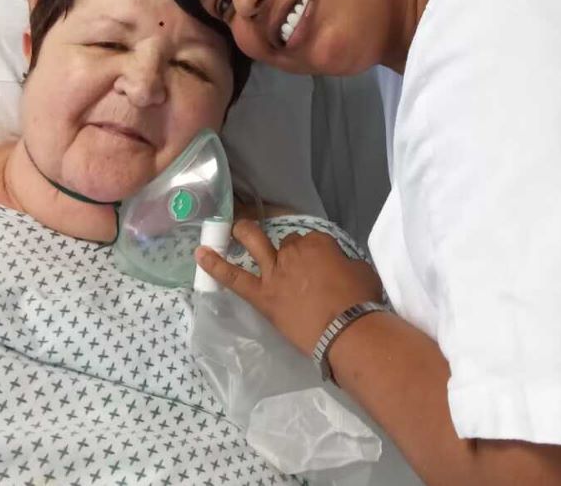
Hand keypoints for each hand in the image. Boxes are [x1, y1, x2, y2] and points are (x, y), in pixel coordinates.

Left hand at [195, 219, 383, 355]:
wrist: (346, 330)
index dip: (315, 251)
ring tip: (236, 229)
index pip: (311, 239)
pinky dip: (215, 265)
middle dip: (289, 248)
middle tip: (295, 261)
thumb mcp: (360, 271)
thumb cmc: (360, 301)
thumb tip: (337, 267)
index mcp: (319, 243)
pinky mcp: (261, 295)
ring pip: (254, 242)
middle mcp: (292, 251)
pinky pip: (233, 277)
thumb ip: (343, 263)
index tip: (321, 264)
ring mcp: (273, 271)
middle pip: (286, 241)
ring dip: (244, 233)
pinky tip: (200, 254)